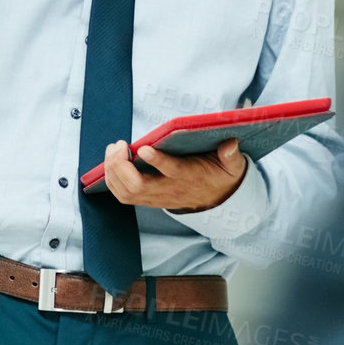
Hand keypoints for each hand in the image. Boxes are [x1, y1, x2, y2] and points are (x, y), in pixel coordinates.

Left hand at [101, 138, 246, 212]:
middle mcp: (169, 190)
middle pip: (138, 186)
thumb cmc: (220, 175)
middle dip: (121, 166)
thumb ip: (231, 156)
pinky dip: (111, 179)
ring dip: (112, 171)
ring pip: (126, 193)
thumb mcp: (232, 165)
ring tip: (113, 149)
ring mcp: (156, 197)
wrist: (217, 200)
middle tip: (119, 145)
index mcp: (189, 177)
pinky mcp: (148, 199)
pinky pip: (123, 195)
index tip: (144, 148)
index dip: (157, 161)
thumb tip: (230, 143)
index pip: (171, 172)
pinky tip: (111, 160)